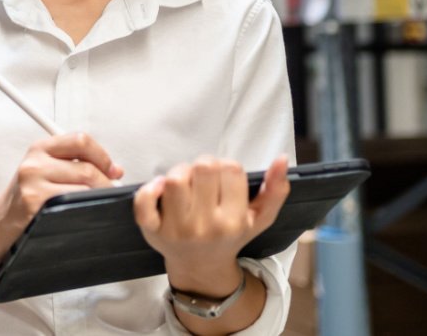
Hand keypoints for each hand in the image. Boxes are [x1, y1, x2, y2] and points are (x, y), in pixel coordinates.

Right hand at [0, 132, 122, 250]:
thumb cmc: (25, 199)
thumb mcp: (45, 171)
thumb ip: (75, 164)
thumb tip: (114, 170)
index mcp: (40, 149)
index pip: (81, 140)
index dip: (102, 155)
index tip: (111, 169)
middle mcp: (34, 163)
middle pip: (86, 168)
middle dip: (107, 183)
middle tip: (112, 193)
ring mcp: (33, 183)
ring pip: (83, 188)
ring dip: (98, 199)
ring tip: (98, 204)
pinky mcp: (34, 204)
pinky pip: (73, 205)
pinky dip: (85, 210)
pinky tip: (83, 214)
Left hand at [133, 155, 289, 294]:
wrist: (201, 267)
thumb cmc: (230, 236)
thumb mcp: (259, 218)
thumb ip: (276, 190)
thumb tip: (282, 158)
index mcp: (233, 221)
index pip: (232, 170)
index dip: (228, 167)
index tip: (225, 181)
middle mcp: (205, 226)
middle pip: (203, 168)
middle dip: (204, 166)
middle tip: (204, 179)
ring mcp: (176, 229)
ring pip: (175, 179)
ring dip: (180, 173)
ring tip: (186, 185)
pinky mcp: (152, 231)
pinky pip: (144, 202)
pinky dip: (149, 189)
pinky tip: (159, 188)